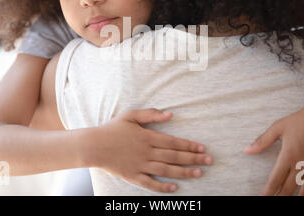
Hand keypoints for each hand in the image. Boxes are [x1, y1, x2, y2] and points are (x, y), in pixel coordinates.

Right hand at [91, 108, 212, 192]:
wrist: (93, 145)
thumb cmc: (112, 129)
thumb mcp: (130, 115)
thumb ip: (151, 114)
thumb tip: (170, 114)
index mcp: (147, 137)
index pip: (173, 142)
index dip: (189, 145)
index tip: (203, 148)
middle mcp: (146, 152)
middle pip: (174, 156)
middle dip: (193, 159)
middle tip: (209, 161)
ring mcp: (140, 165)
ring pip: (166, 170)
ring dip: (184, 172)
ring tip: (199, 174)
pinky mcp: (133, 176)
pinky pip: (150, 183)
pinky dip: (162, 187)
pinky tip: (174, 188)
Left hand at [243, 104, 303, 195]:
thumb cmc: (300, 120)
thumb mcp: (277, 128)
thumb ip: (262, 141)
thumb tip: (247, 150)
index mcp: (288, 156)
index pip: (275, 180)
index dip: (268, 192)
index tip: (263, 198)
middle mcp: (301, 164)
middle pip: (289, 188)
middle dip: (281, 197)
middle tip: (274, 201)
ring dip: (298, 198)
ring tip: (291, 202)